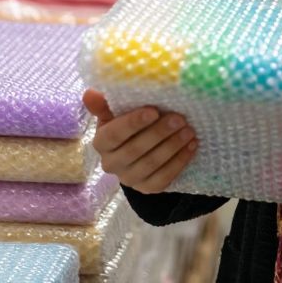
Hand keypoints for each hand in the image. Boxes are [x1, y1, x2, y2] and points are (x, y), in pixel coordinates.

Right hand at [83, 89, 198, 194]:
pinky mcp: (147, 189)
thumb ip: (104, 105)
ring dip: (173, 147)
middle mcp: (111, 164)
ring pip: (151, 164)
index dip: (133, 123)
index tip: (154, 111)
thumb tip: (90, 93)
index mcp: (101, 143)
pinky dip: (179, 162)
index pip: (114, 134)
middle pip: (135, 150)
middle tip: (180, 119)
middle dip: (159, 133)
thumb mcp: (115, 114)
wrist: (138, 153)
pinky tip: (191, 147)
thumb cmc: (127, 126)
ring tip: (189, 131)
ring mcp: (129, 179)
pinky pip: (164, 178)